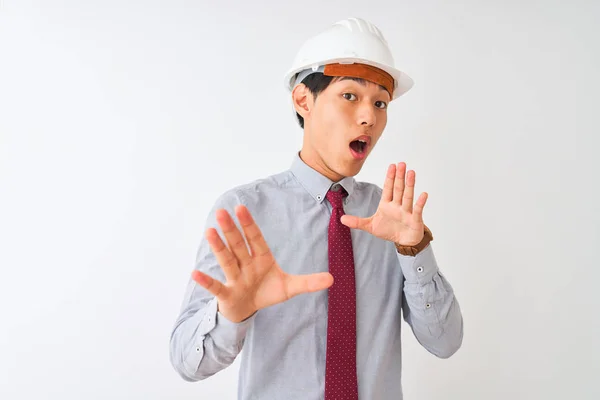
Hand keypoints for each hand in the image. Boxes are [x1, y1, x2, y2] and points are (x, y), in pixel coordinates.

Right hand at [192, 205, 333, 322]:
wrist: (247, 310)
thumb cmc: (266, 292)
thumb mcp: (289, 288)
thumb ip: (308, 282)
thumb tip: (333, 279)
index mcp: (261, 258)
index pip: (255, 239)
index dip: (249, 224)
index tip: (241, 208)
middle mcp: (245, 264)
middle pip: (238, 245)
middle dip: (231, 230)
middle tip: (222, 211)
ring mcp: (235, 278)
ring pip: (226, 260)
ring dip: (218, 247)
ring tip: (209, 231)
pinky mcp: (226, 294)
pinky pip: (216, 286)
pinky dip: (206, 281)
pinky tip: (195, 273)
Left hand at [341, 163, 427, 245]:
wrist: (403, 242)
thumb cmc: (389, 231)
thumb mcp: (370, 226)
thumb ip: (357, 222)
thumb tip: (341, 218)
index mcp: (387, 204)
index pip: (388, 188)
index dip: (389, 177)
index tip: (391, 165)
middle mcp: (398, 205)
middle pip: (398, 189)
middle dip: (399, 177)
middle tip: (401, 163)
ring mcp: (407, 211)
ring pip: (407, 196)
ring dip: (410, 185)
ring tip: (411, 172)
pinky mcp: (414, 219)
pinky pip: (417, 210)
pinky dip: (420, 203)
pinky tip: (423, 194)